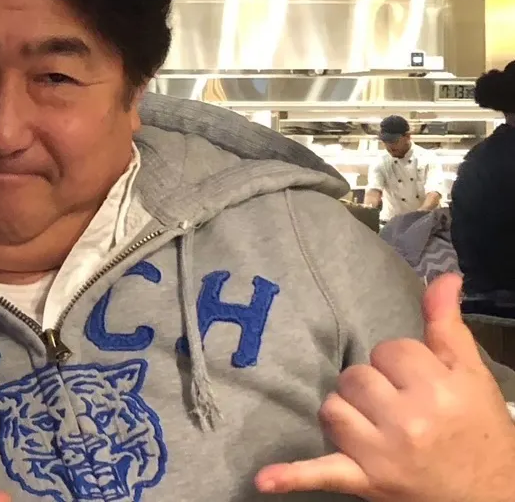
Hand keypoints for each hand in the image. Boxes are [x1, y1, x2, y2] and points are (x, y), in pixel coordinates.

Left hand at [255, 273, 514, 501]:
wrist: (493, 499)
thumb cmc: (479, 431)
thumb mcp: (471, 375)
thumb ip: (447, 323)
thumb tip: (444, 276)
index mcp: (437, 388)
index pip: (388, 350)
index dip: (401, 364)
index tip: (418, 383)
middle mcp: (407, 420)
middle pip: (355, 376)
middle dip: (374, 386)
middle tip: (401, 407)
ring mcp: (381, 454)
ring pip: (332, 407)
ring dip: (347, 413)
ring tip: (375, 427)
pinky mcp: (364, 482)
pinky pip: (321, 474)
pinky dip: (292, 477)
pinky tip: (264, 479)